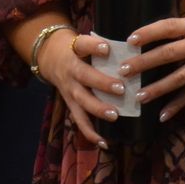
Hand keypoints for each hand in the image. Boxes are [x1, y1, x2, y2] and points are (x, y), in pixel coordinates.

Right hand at [34, 27, 124, 148]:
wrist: (50, 56)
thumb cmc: (78, 48)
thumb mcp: (84, 40)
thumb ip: (102, 44)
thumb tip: (134, 47)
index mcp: (75, 50)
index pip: (82, 45)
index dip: (93, 46)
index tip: (107, 48)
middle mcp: (71, 70)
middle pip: (84, 76)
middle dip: (102, 83)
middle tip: (120, 88)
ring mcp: (69, 88)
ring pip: (82, 100)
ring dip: (98, 109)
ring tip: (115, 115)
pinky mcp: (70, 103)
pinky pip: (79, 120)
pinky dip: (91, 133)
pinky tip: (104, 142)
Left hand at [127, 13, 184, 120]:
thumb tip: (161, 37)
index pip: (167, 27)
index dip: (148, 32)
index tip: (129, 39)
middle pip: (167, 53)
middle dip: (143, 62)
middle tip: (123, 70)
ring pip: (177, 78)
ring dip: (157, 88)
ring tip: (138, 96)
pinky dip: (177, 105)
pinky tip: (162, 115)